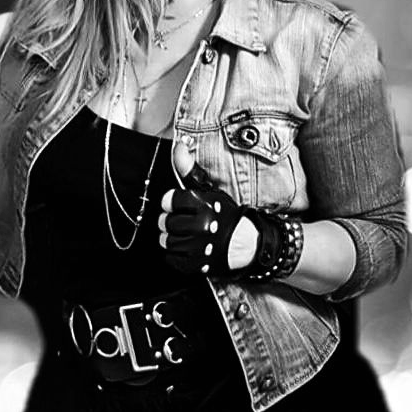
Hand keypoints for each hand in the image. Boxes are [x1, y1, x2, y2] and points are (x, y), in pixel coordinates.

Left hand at [159, 144, 257, 275]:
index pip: (169, 200)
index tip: (179, 206)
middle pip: (165, 222)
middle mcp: (201, 226)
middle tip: (184, 222)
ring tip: (186, 235)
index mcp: (204, 205)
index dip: (171, 203)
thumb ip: (190, 170)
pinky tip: (188, 248)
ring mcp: (199, 247)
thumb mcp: (210, 191)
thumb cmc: (225, 215)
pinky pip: (171, 258)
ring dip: (173, 238)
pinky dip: (176, 254)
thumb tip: (178, 147)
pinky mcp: (196, 264)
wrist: (246, 244)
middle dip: (171, 221)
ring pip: (166, 240)